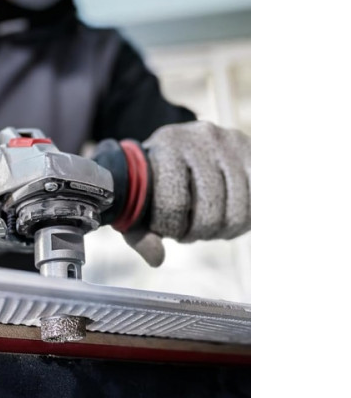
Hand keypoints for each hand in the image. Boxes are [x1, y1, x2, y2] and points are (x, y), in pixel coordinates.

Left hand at [126, 121, 250, 265]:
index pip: (173, 202)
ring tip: (205, 226)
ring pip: (238, 212)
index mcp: (167, 144)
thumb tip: (157, 259)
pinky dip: (243, 223)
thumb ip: (139, 231)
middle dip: (197, 232)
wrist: (180, 145)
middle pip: (210, 210)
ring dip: (221, 230)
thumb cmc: (155, 179)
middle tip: (188, 231)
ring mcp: (233, 143)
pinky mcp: (254, 154)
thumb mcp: (139, 199)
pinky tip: (226, 221)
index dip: (171, 228)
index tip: (167, 229)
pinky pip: (258, 205)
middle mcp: (202, 138)